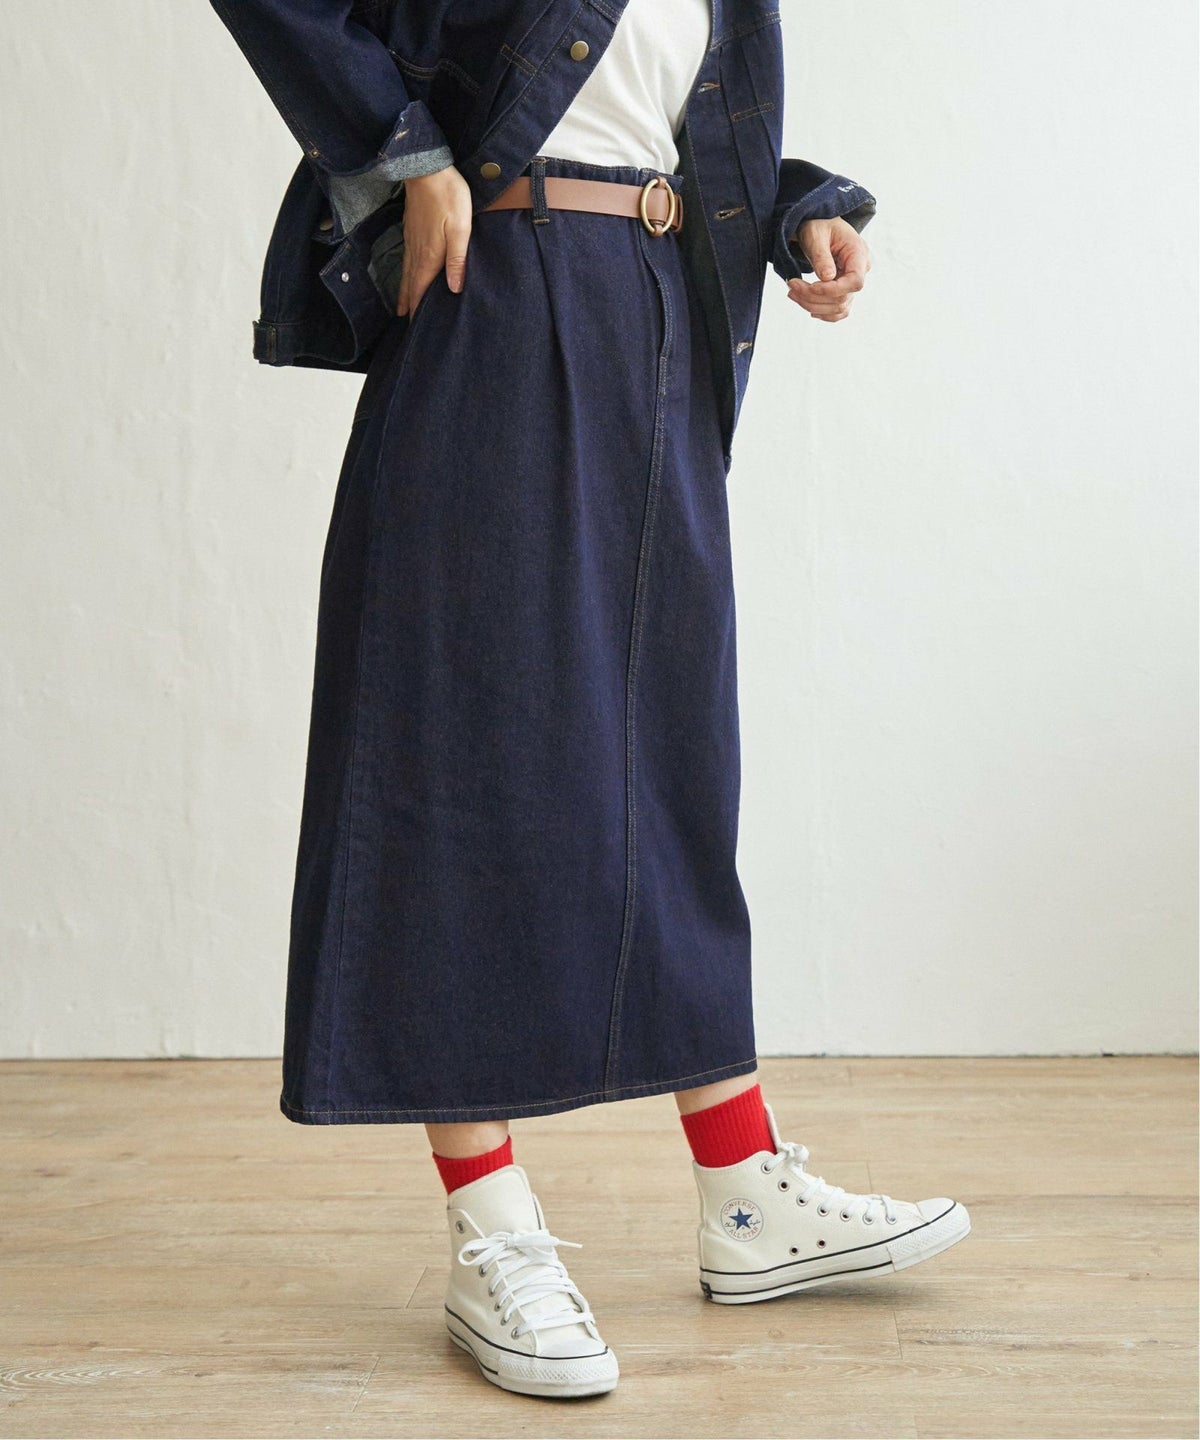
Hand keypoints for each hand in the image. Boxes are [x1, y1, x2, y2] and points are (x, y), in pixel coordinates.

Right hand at [396, 164, 472, 316]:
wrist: (428, 167)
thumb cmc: (448, 196)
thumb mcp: (461, 229)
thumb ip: (457, 259)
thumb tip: (454, 289)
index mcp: (429, 255)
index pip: (421, 289)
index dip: (419, 308)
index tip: (415, 326)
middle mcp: (417, 251)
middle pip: (411, 284)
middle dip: (409, 304)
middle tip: (406, 323)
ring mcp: (411, 239)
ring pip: (406, 272)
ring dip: (405, 291)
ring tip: (402, 307)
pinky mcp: (411, 228)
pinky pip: (406, 258)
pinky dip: (405, 273)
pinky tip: (407, 274)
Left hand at [786, 215, 870, 321]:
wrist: (819, 226)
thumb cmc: (818, 225)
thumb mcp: (816, 235)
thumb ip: (822, 256)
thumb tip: (827, 278)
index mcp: (859, 252)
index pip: (855, 281)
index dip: (832, 290)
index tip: (810, 286)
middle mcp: (861, 269)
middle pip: (842, 297)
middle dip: (813, 297)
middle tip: (791, 286)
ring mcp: (853, 282)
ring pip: (838, 307)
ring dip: (812, 305)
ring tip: (792, 292)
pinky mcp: (845, 290)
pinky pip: (838, 310)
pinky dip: (822, 312)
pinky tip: (806, 304)